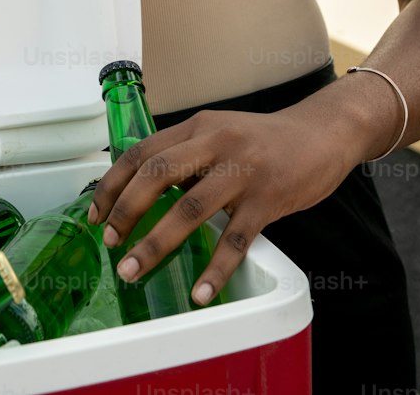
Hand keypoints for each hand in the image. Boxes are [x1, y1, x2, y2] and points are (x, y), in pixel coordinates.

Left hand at [86, 104, 357, 305]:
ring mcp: (242, 171)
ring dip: (157, 243)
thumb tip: (144, 188)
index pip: (142, 151)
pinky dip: (215, 269)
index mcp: (197, 127)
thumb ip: (188, 154)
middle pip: (157, 174)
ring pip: (190, 208)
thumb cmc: (266, 140)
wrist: (323, 133)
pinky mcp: (268, 198)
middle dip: (126, 210)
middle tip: (111, 242)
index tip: (96, 213)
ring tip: (134, 270)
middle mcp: (214, 142)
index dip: (113, 183)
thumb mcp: (220, 132)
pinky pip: (235, 239)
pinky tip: (201, 293)